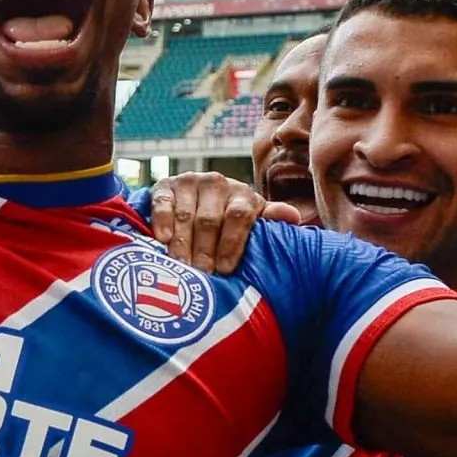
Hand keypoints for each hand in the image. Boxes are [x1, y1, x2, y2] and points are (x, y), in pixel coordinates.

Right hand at [151, 173, 298, 274]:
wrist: (195, 199)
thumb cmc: (229, 221)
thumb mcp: (252, 220)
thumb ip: (269, 219)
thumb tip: (294, 217)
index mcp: (242, 194)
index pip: (238, 216)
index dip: (231, 243)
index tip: (224, 269)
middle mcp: (216, 182)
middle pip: (209, 219)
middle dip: (205, 250)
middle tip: (201, 274)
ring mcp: (189, 181)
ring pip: (186, 214)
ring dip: (183, 242)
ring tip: (181, 266)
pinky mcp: (164, 185)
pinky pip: (163, 203)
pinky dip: (162, 221)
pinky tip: (163, 240)